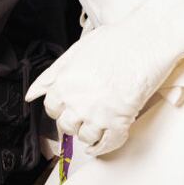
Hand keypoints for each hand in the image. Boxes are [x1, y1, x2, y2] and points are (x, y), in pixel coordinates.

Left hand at [26, 21, 173, 155]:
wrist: (149, 39)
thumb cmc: (119, 38)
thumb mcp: (78, 49)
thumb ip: (52, 74)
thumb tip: (33, 93)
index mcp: (65, 82)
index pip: (52, 108)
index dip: (62, 108)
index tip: (70, 108)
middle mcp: (77, 100)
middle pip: (67, 125)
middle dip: (76, 122)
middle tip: (87, 115)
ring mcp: (98, 112)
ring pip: (86, 137)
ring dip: (91, 134)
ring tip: (99, 126)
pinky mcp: (120, 119)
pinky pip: (109, 142)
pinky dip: (107, 145)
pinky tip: (108, 141)